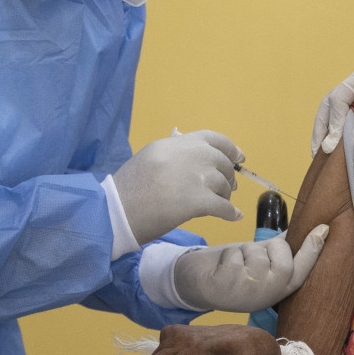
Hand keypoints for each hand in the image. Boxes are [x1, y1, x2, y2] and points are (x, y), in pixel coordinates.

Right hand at [111, 129, 241, 241]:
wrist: (115, 212)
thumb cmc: (127, 190)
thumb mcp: (149, 159)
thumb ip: (173, 155)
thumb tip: (197, 159)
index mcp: (174, 144)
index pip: (210, 138)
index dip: (228, 148)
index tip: (238, 157)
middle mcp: (187, 155)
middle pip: (221, 162)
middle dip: (228, 175)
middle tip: (229, 187)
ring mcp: (194, 177)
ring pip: (223, 184)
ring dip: (226, 195)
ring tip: (223, 203)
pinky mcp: (197, 201)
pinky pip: (223, 206)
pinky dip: (231, 213)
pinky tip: (234, 217)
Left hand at [170, 226, 329, 311]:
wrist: (198, 286)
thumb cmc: (234, 271)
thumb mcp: (261, 262)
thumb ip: (282, 249)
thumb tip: (308, 229)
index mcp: (280, 289)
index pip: (303, 269)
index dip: (314, 249)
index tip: (324, 228)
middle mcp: (269, 295)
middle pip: (283, 258)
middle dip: (269, 248)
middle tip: (255, 255)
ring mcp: (249, 293)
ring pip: (257, 253)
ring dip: (244, 250)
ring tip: (236, 264)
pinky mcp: (228, 286)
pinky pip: (236, 254)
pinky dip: (228, 254)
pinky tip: (223, 268)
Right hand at [311, 58, 353, 153]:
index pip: (338, 98)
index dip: (333, 121)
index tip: (332, 143)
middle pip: (330, 105)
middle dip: (322, 128)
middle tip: (317, 152)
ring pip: (336, 110)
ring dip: (328, 130)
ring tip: (321, 153)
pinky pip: (348, 115)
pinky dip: (341, 130)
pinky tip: (340, 146)